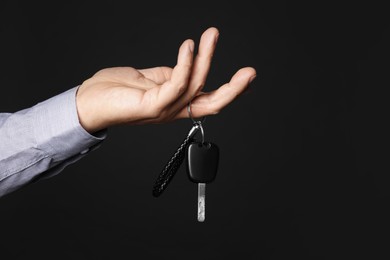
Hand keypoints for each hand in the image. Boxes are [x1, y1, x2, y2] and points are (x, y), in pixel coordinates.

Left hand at [76, 27, 256, 132]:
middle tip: (250, 73)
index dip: (229, 91)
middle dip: (234, 90)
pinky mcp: (151, 106)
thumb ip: (172, 75)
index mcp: (176, 104)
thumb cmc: (117, 89)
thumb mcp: (153, 79)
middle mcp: (173, 110)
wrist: (89, 102)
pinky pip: (175, 84)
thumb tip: (188, 63)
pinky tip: (188, 46)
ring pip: (195, 87)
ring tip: (211, 35)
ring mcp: (163, 110)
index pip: (209, 101)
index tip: (246, 77)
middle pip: (212, 105)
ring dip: (207, 59)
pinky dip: (185, 64)